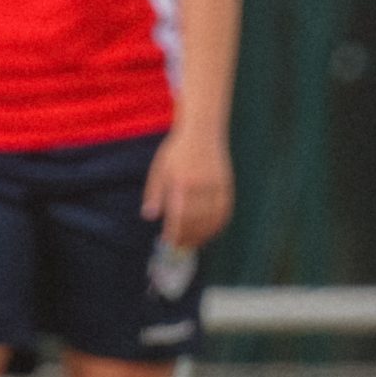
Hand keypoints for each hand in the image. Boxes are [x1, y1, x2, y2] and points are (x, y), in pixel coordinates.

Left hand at [141, 125, 232, 251]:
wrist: (202, 131)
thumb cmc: (177, 150)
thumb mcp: (159, 169)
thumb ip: (154, 193)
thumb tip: (149, 216)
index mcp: (182, 182)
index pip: (179, 215)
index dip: (174, 232)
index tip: (167, 241)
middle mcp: (201, 186)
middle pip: (196, 221)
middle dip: (187, 237)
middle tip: (178, 245)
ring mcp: (216, 186)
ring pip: (211, 219)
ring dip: (202, 235)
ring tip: (192, 242)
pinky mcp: (226, 186)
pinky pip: (224, 212)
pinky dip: (217, 225)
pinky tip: (209, 232)